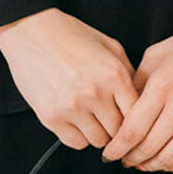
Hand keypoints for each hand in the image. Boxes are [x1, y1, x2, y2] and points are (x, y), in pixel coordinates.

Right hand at [0, 7, 139, 147]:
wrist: (31, 31)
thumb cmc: (71, 36)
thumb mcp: (111, 48)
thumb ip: (129, 76)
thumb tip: (142, 104)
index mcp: (114, 75)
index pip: (137, 116)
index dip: (137, 121)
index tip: (133, 123)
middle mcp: (94, 93)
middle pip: (119, 132)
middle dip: (117, 128)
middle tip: (110, 120)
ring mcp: (72, 107)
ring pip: (98, 141)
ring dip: (98, 133)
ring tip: (92, 117)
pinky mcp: (51, 117)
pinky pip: (75, 142)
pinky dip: (78, 135)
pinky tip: (76, 120)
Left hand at [101, 19, 172, 170]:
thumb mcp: (156, 56)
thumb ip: (137, 85)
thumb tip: (122, 113)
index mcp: (163, 86)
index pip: (131, 130)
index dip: (116, 148)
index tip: (110, 153)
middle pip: (148, 148)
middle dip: (130, 158)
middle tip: (124, 159)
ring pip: (169, 159)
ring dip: (151, 165)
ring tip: (143, 162)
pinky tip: (167, 160)